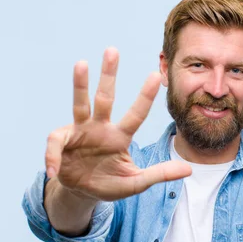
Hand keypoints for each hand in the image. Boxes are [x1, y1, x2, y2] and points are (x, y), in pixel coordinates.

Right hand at [45, 48, 191, 200]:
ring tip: (81, 63)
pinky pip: (55, 145)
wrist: (83, 192)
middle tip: (113, 50)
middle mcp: (100, 128)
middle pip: (105, 97)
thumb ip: (159, 174)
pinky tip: (53, 170)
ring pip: (80, 104)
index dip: (145, 96)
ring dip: (80, 84)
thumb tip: (189, 170)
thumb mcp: (136, 182)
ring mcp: (80, 132)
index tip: (155, 75)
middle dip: (108, 74)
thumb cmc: (110, 183)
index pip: (136, 114)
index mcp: (120, 136)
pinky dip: (53, 157)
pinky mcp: (62, 142)